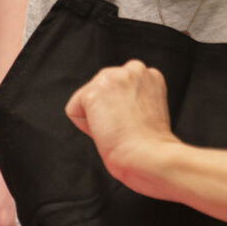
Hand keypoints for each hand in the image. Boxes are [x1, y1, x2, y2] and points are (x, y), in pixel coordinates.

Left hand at [64, 61, 185, 196]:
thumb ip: (132, 100)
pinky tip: (109, 129)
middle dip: (108, 112)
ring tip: (119, 128)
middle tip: (127, 127)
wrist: (150, 156)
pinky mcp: (94, 91)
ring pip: (86, 100)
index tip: (138, 124)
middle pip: (100, 92)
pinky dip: (86, 127)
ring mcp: (113, 77)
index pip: (116, 90)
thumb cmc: (152, 146)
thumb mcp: (149, 111)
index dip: (123, 112)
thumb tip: (111, 106)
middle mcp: (133, 69)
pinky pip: (74, 111)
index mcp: (149, 75)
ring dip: (98, 119)